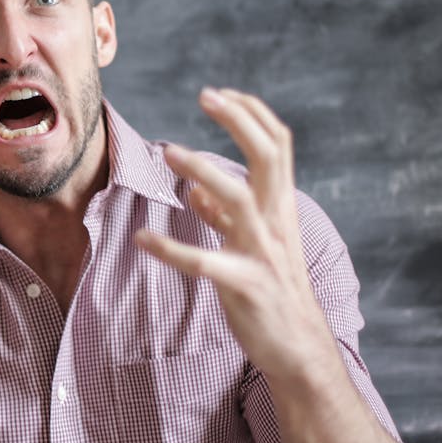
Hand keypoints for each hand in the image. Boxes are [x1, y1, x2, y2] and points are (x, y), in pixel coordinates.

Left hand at [135, 87, 335, 382]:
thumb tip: (196, 189)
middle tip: (205, 96)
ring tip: (168, 152)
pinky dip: (171, 249)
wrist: (299, 348)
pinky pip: (205, 263)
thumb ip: (224, 216)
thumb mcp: (251, 245)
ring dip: (202, 170)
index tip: (220, 94)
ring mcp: (264, 253)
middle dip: (238, 120)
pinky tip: (142, 239)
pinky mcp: (245, 286)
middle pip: (268, 156)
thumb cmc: (272, 292)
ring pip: (238, 198)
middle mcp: (276, 222)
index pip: (278, 145)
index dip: (252, 113)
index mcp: (280, 208)